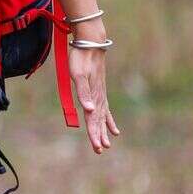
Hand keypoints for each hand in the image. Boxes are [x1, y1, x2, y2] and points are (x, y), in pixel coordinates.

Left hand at [68, 27, 119, 152]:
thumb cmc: (81, 58)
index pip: (93, 120)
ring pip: (103, 117)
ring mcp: (100, 93)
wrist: (90, 43)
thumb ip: (84, 93)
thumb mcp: (79, 75)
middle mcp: (99, 97)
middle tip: (100, 150)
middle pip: (99, 121)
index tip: (98, 147)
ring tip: (107, 144)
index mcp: (93, 96)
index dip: (95, 134)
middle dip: (99, 136)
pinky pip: (106, 109)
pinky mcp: (99, 89)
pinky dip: (108, 120)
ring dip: (104, 130)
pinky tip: (113, 129)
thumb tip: (90, 110)